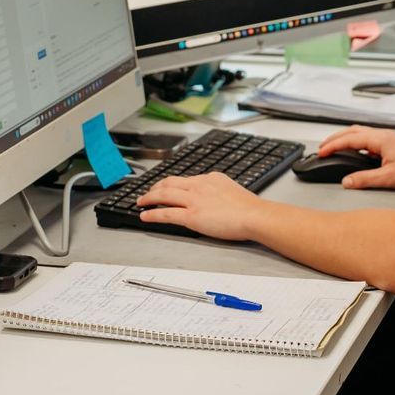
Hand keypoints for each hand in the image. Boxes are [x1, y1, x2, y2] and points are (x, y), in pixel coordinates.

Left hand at [137, 173, 264, 240]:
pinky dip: (152, 214)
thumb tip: (214, 199)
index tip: (168, 187)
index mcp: (210, 178)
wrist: (253, 215)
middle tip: (148, 192)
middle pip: (170, 182)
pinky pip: (166, 213)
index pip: (186, 179)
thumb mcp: (232, 190)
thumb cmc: (249, 208)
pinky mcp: (191, 216)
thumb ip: (219, 192)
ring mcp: (194, 200)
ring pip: (163, 195)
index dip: (173, 184)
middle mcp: (199, 185)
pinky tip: (145, 215)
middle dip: (155, 187)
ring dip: (148, 198)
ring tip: (140, 202)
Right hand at [318, 125, 394, 189]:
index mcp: (380, 139)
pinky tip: (351, 150)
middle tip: (321, 148)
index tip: (321, 152)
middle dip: (334, 138)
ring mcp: (386, 138)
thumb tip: (346, 181)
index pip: (350, 139)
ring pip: (359, 133)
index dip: (333, 145)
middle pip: (352, 131)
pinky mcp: (388, 143)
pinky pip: (366, 138)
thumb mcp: (388, 178)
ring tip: (332, 147)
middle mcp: (382, 135)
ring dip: (344, 138)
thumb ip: (365, 179)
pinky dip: (353, 142)